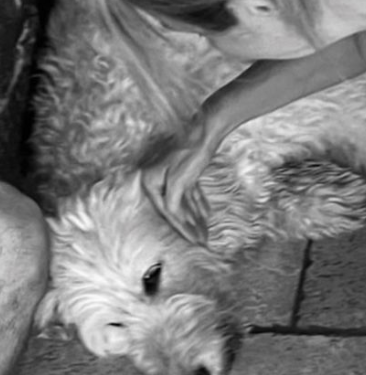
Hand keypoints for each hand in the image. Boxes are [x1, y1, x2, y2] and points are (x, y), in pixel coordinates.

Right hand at [139, 125, 213, 243]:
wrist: (204, 133)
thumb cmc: (189, 155)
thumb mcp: (179, 181)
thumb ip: (173, 202)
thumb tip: (172, 217)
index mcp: (151, 181)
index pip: (168, 211)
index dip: (182, 227)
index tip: (193, 240)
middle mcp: (157, 180)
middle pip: (176, 209)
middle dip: (190, 225)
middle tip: (202, 241)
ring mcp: (171, 177)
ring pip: (184, 202)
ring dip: (195, 217)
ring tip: (206, 232)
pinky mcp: (184, 173)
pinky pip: (190, 194)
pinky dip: (198, 203)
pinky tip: (206, 215)